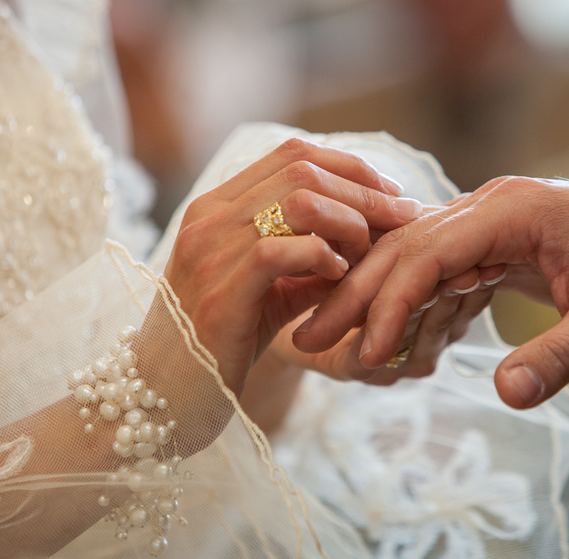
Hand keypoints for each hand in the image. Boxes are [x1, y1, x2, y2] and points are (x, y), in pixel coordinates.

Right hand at [163, 138, 421, 394]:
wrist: (165, 394)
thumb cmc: (223, 341)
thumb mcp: (271, 289)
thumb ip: (310, 259)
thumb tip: (369, 236)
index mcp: (217, 206)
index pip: (292, 154)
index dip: (350, 167)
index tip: (390, 195)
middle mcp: (208, 218)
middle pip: (302, 170)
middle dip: (364, 191)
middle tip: (403, 218)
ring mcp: (210, 251)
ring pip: (297, 202)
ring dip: (349, 222)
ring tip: (365, 251)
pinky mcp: (221, 292)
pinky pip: (282, 252)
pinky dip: (322, 256)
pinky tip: (338, 276)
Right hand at [293, 176, 568, 408]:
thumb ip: (559, 356)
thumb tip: (503, 396)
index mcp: (514, 209)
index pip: (430, 251)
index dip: (390, 302)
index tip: (362, 350)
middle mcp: (494, 208)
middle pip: (407, 249)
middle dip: (358, 296)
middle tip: (308, 339)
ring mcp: (495, 226)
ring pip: (418, 261)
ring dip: (377, 303)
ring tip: (335, 345)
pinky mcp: (501, 249)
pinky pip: (444, 276)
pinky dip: (417, 309)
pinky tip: (396, 342)